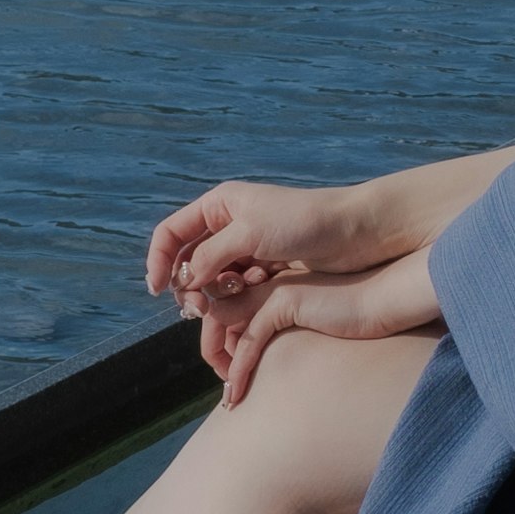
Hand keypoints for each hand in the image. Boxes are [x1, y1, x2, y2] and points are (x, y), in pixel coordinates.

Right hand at [146, 174, 413, 312]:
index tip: (158, 291)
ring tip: (243, 291)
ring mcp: (247, 250)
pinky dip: (240, 298)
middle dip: (193, 285)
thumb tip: (185, 282)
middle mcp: (229, 226)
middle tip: (202, 307)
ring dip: (219, 294)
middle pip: (190, 263)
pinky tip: (259, 293)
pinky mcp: (266, 271)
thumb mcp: (250, 233)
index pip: (172, 234)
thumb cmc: (304, 221)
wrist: (356, 232)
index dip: (159, 261)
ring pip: (214, 282)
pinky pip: (238, 291)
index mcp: (219, 206)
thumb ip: (211, 257)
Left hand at [199, 242, 446, 394]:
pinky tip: (237, 394)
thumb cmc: (356, 319)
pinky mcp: (283, 303)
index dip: (219, 341)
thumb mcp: (312, 327)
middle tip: (226, 386)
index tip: (230, 374)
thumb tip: (265, 365)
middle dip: (213, 352)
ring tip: (231, 395)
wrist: (385, 301)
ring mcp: (272, 290)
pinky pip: (247, 340)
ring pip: (220, 324)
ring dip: (220, 363)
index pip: (225, 309)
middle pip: (214, 315)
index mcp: (270, 284)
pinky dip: (238, 370)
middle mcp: (265, 282)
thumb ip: (287, 335)